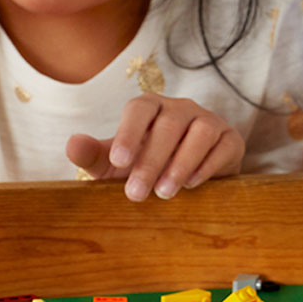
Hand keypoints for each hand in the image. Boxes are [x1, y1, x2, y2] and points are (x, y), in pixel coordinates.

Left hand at [66, 93, 243, 199]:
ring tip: (165, 192)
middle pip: (170, 123)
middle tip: (136, 193)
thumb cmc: (145, 168)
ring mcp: (210, 121)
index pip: (140, 108)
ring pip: (201, 131)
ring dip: (181, 162)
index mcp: (151, 108)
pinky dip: (208, 165)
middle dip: (152, 159)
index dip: (129, 132)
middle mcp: (181, 109)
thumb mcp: (116, 166)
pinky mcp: (231, 140)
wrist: (186, 183)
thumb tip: (71, 143)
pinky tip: (191, 185)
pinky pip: (224, 146)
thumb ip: (94, 155)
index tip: (118, 162)